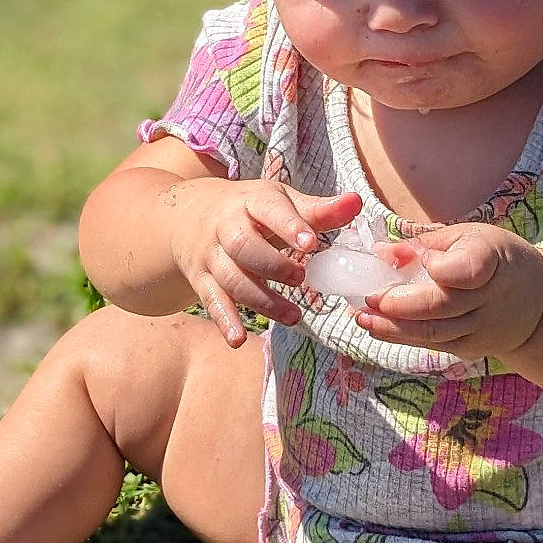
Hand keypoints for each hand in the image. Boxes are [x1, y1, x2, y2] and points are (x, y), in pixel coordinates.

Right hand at [170, 181, 362, 345]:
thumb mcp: (279, 202)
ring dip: (262, 300)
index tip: (311, 242)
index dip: (290, 226)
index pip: (269, 210)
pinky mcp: (202, 280)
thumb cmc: (248, 210)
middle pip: (243, 246)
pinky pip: (211, 300)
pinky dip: (224, 321)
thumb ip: (317, 210)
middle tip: (301, 279)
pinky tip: (237, 340)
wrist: (186, 215)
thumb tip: (356, 202)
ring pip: (232, 278)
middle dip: (272, 264)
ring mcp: (211, 255)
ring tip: (294, 316)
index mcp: (251, 202)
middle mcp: (226, 227)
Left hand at [355, 225, 542, 361]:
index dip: (444, 268)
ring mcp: (484, 328)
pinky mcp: (471, 348)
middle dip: (400, 303)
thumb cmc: (495, 258)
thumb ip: (427, 244)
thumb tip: (382, 253)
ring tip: (362, 317)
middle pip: (442, 306)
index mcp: (495, 259)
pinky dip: (401, 336)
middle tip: (368, 297)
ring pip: (434, 332)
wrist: (536, 303)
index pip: (471, 268)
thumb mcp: (470, 237)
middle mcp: (493, 298)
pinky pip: (433, 344)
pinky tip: (376, 326)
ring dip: (392, 327)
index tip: (425, 259)